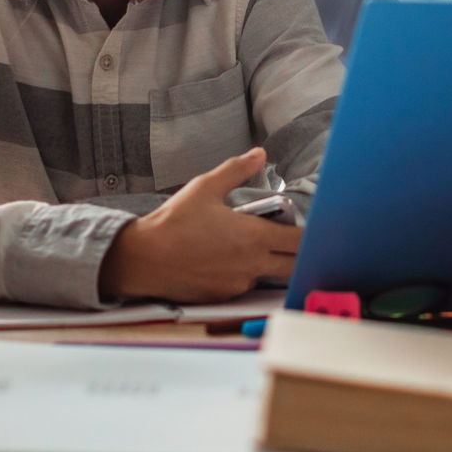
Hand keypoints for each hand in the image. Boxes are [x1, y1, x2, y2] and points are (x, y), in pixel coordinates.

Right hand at [99, 149, 302, 303]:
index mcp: (255, 236)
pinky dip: (242, 275)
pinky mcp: (223, 297)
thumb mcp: (205, 187)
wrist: (143, 259)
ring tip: (244, 246)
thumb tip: (260, 154)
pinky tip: (223, 261)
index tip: (303, 227)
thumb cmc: (173, 221)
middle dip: (295, 254)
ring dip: (266, 264)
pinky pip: (243, 286)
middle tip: (284, 239)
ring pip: (267, 276)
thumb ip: (236, 170)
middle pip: (295, 265)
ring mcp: (238, 284)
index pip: (301, 242)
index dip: (308, 235)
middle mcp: (253, 264)